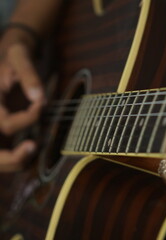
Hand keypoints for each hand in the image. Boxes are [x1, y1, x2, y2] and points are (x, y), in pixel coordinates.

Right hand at [0, 29, 43, 171]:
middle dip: (11, 157)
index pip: (5, 123)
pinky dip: (14, 156)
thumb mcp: (20, 56)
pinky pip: (3, 149)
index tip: (42, 104)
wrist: (9, 53)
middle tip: (33, 147)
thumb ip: (29, 75)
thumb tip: (40, 99)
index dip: (27, 119)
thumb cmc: (14, 54)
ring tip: (33, 149)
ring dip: (13, 161)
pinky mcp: (3, 124)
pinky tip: (29, 149)